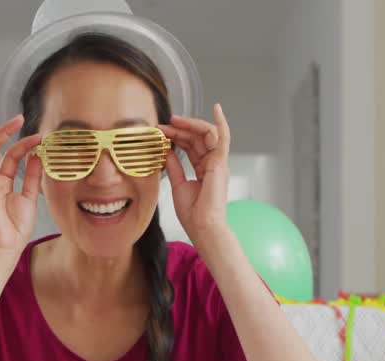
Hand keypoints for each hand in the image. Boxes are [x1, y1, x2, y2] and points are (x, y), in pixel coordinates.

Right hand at [0, 110, 43, 254]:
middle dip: (4, 130)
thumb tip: (38, 155)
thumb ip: (33, 176)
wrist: (8, 245)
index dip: (24, 143)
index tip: (39, 137)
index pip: (11, 155)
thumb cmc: (16, 227)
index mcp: (3, 181)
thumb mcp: (30, 196)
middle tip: (18, 117)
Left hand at [160, 103, 232, 245]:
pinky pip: (223, 138)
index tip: (161, 132)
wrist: (202, 227)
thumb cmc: (193, 213)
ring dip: (191, 125)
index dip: (177, 136)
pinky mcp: (220, 163)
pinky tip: (217, 109)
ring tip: (174, 120)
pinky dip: (221, 122)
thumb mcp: (178, 185)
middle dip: (181, 128)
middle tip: (164, 123)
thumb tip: (167, 151)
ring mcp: (218, 163)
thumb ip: (175, 166)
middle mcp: (214, 164)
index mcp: (205, 169)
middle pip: (198, 138)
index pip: (191, 146)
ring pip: (207, 134)